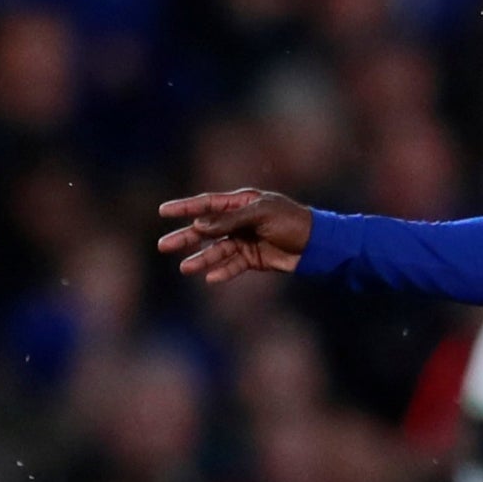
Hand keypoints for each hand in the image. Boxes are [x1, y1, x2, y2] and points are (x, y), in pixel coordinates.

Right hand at [156, 188, 316, 283]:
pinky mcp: (255, 259)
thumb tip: (199, 224)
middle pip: (206, 230)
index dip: (185, 207)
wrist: (319, 245)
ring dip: (202, 259)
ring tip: (185, 268)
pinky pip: (234, 265)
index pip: (207, 204)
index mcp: (242, 204)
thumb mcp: (261, 215)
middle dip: (186, 237)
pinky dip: (223, 271)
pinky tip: (210, 278)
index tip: (163, 211)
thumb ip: (230, 220)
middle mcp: (240, 221)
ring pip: (218, 250)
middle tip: (163, 246)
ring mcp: (246, 240)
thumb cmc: (293, 221)